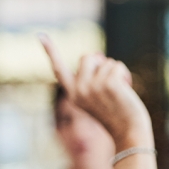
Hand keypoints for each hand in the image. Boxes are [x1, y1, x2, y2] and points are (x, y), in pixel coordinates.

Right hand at [40, 34, 151, 148]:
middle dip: (100, 63)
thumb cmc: (116, 115)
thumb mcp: (97, 97)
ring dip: (115, 72)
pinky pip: (117, 66)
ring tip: (119, 92)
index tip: (40, 35)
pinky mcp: (109, 84)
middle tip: (109, 84)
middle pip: (87, 57)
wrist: (129, 132)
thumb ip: (91, 79)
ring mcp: (93, 87)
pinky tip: (126, 90)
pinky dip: (124, 74)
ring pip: (105, 62)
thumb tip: (95, 56)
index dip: (50, 51)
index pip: (59, 70)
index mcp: (73, 95)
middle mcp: (79, 90)